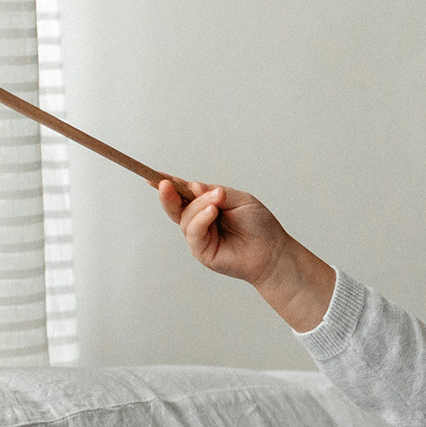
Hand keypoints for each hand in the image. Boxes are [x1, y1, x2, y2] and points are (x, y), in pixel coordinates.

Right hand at [158, 178, 335, 331]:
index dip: (168, 184)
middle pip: (175, 206)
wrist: (273, 251)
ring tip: (216, 200)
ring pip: (186, 218)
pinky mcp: (202, 252)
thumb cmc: (259, 225)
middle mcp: (199, 221)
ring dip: (199, 205)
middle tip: (164, 183)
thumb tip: (193, 186)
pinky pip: (194, 233)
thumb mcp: (240, 199)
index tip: (152, 174)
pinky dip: (201, 219)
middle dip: (167, 193)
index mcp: (206, 206)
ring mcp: (200, 237)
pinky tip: (212, 211)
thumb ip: (217, 193)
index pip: (183, 193)